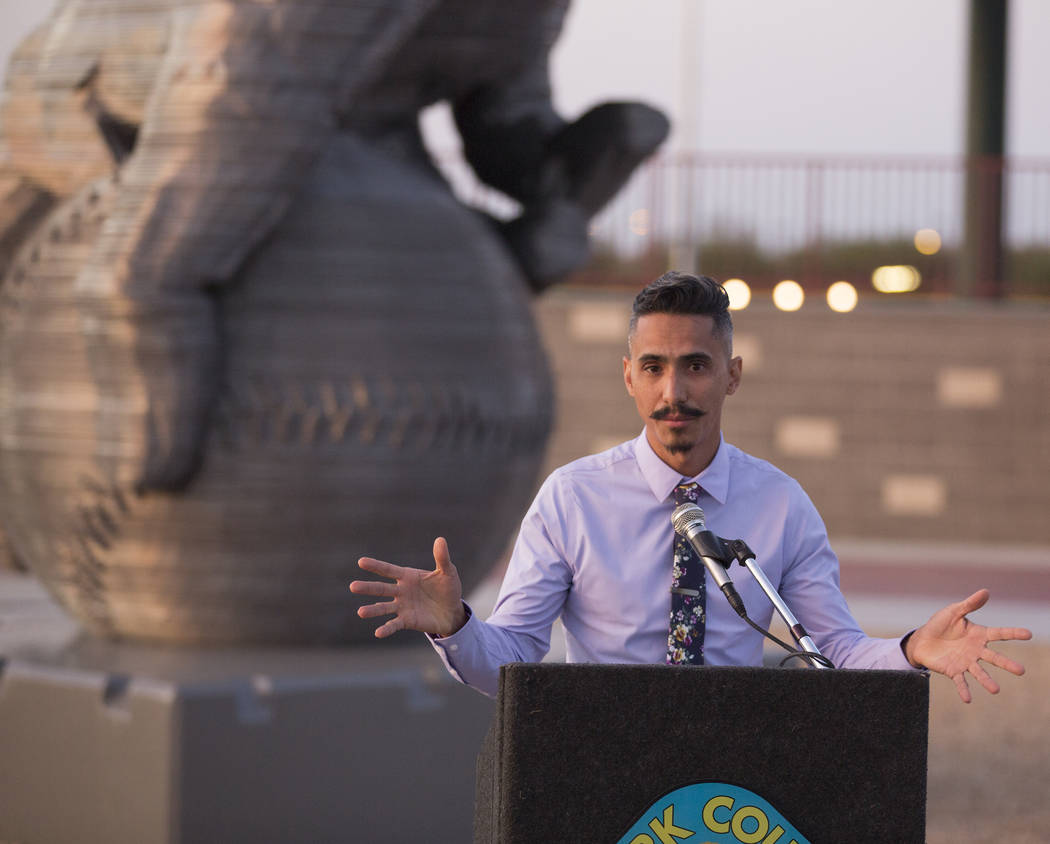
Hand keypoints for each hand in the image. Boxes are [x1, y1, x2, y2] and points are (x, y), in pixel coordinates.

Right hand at [349, 537, 466, 638]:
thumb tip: (440, 539)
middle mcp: (401, 591)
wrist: (453, 611)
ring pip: (384, 607)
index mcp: (408, 576)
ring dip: (373, 610)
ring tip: (361, 612)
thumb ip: (442, 558)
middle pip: (381, 588)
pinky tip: (378, 632)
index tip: (361, 562)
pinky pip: (394, 624)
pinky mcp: (407, 620)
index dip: (375, 566)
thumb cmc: (448, 589)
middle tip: (352, 586)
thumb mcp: (448, 572)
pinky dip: (386, 629)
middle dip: (367, 587)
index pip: (388, 570)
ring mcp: (402, 606)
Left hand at [905, 589, 1031, 702]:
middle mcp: (976, 651)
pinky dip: (964, 690)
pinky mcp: (953, 671)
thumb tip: (986, 591)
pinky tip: (968, 699)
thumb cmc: (940, 624)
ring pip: (979, 672)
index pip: (999, 634)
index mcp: (979, 635)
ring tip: (995, 690)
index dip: (1013, 633)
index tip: (1029, 634)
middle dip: (1007, 664)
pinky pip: (960, 681)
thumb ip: (969, 604)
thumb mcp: (953, 612)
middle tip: (1021, 671)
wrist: (922, 640)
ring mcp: (966, 662)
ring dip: (987, 681)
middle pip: (994, 657)